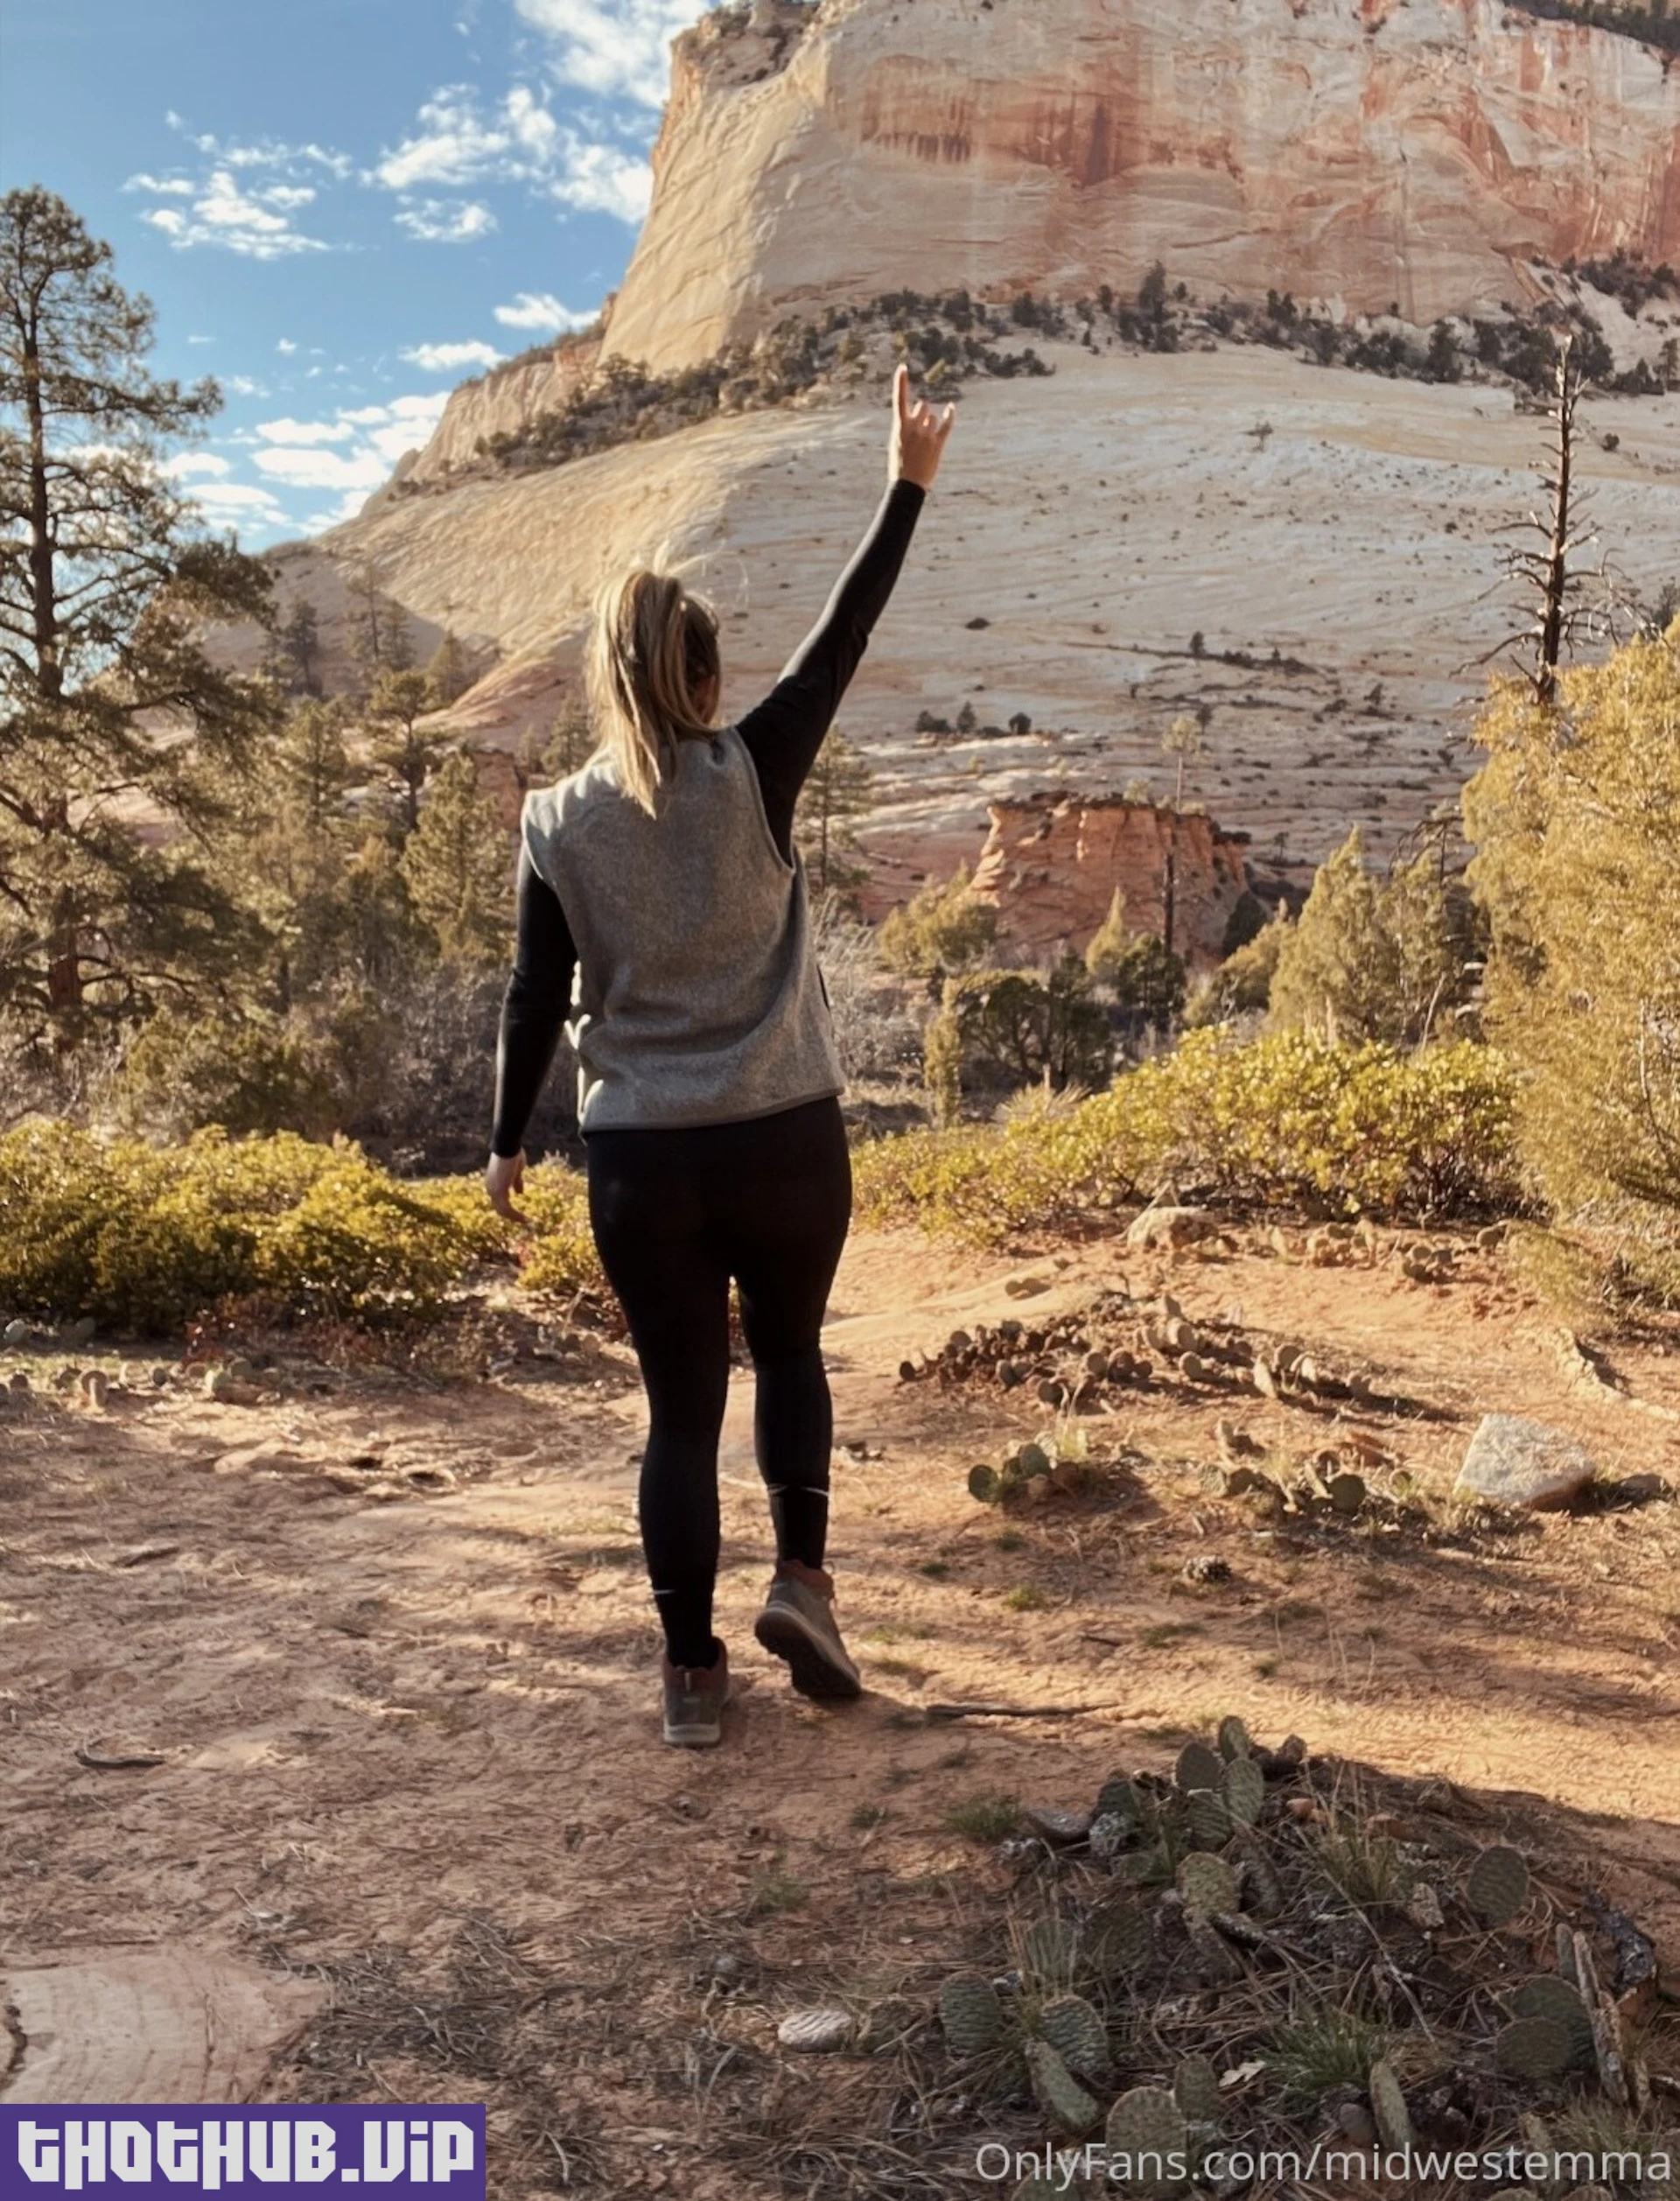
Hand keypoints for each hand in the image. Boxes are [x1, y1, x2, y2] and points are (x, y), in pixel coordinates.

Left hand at [485, 1149, 527, 1224]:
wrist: (508, 1146)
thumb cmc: (512, 1154)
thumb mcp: (516, 1171)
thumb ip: (516, 1182)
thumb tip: (520, 1193)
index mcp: (493, 1182)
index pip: (499, 1200)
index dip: (509, 1207)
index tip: (520, 1213)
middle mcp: (490, 1188)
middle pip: (499, 1208)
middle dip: (511, 1215)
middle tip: (523, 1220)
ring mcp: (493, 1190)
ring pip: (502, 1210)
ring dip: (514, 1217)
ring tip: (526, 1221)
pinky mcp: (499, 1191)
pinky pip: (507, 1209)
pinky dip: (515, 1215)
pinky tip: (524, 1218)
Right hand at [889, 362, 955, 490]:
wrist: (907, 486)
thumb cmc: (900, 465)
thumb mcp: (897, 443)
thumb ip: (908, 425)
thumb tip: (922, 410)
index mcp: (899, 427)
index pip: (899, 399)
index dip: (901, 382)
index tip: (903, 367)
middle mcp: (913, 427)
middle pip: (922, 407)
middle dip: (923, 413)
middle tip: (919, 431)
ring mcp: (926, 435)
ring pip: (933, 417)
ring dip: (931, 423)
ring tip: (925, 443)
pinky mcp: (938, 443)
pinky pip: (947, 423)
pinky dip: (950, 414)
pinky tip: (951, 408)